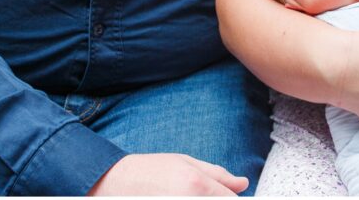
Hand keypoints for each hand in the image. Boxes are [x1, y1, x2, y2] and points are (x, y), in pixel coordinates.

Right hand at [88, 153, 248, 195]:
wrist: (116, 183)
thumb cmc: (150, 170)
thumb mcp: (186, 163)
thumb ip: (217, 175)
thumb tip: (242, 184)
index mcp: (196, 185)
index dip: (234, 199)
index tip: (231, 196)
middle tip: (203, 193)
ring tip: (187, 194)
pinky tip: (180, 198)